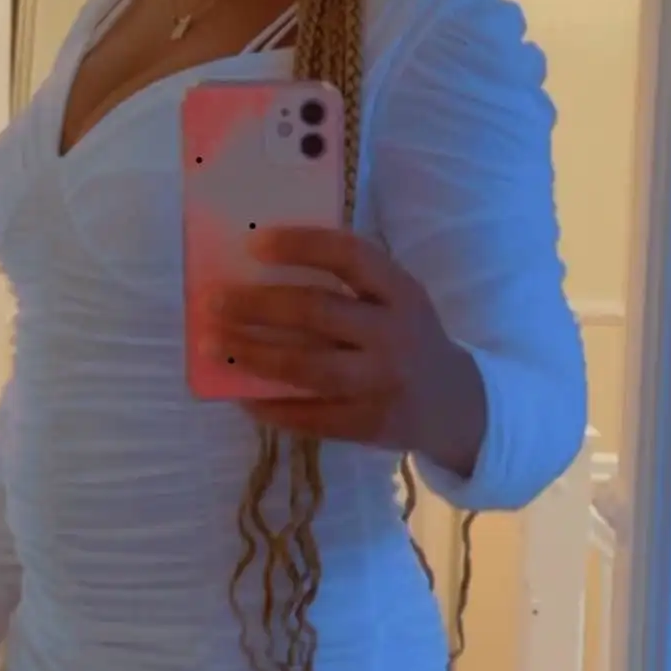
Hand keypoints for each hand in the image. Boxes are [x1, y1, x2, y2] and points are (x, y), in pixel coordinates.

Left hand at [196, 227, 486, 477]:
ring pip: (307, 367)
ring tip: (216, 344)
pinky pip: (310, 416)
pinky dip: (271, 406)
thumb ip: (351, 285)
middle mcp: (394, 336)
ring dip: (253, 354)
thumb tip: (262, 272)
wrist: (455, 405)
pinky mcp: (368, 425)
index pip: (349, 257)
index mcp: (402, 293)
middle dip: (258, 305)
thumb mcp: (398, 301)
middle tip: (215, 301)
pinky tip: (242, 396)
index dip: (300, 246)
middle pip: (317, 312)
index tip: (255, 244)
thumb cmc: (409, 340)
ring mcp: (382, 384)